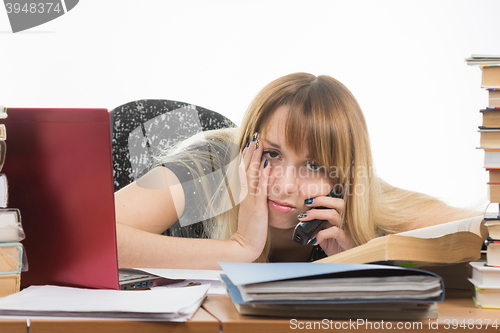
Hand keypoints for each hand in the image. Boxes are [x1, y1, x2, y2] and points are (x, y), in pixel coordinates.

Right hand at [231, 133, 270, 260]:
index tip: (251, 143)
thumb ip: (255, 200)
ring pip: (252, 174)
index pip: (245, 172)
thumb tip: (260, 189)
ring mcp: (250, 199)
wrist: (244, 245)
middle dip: (251, 152)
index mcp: (245, 195)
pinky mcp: (257, 206)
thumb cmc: (251, 231)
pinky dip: (263, 174)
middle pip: (246, 168)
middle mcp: (246, 194)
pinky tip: (267, 163)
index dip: (247, 157)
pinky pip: (260, 187)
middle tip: (255, 136)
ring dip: (255, 157)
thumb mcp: (252, 212)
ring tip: (259, 143)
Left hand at [298, 195, 354, 255]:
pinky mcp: (345, 238)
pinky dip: (321, 234)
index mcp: (341, 217)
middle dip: (321, 200)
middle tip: (307, 203)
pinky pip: (334, 231)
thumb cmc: (337, 246)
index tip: (309, 199)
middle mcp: (345, 220)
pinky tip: (314, 240)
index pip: (334, 202)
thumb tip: (305, 220)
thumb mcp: (325, 235)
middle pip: (339, 203)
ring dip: (317, 214)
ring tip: (304, 218)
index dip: (322, 198)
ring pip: (334, 214)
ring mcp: (346, 229)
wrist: (346, 259)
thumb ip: (318, 226)